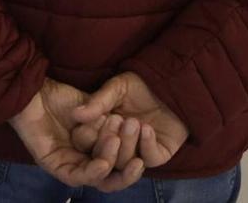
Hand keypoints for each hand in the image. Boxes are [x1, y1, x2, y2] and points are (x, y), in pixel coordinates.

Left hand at [11, 80, 145, 192]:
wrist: (33, 89)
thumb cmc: (61, 97)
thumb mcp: (95, 109)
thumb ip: (113, 120)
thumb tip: (139, 127)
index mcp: (95, 149)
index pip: (120, 163)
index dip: (135, 155)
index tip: (147, 137)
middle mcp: (83, 161)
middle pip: (112, 176)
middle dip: (129, 165)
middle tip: (140, 149)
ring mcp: (68, 165)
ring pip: (98, 178)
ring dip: (112, 163)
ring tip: (118, 143)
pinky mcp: (53, 166)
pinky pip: (77, 176)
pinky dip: (93, 171)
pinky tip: (104, 162)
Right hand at [70, 72, 188, 171]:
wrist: (171, 85)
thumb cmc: (141, 85)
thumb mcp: (116, 89)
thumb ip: (98, 102)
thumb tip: (76, 114)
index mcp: (101, 131)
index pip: (86, 143)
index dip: (88, 135)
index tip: (97, 120)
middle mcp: (117, 146)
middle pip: (104, 158)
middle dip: (109, 140)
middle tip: (116, 120)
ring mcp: (138, 153)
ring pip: (125, 162)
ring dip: (128, 142)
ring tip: (133, 122)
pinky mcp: (158, 156)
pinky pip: (149, 159)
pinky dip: (146, 145)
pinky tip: (146, 129)